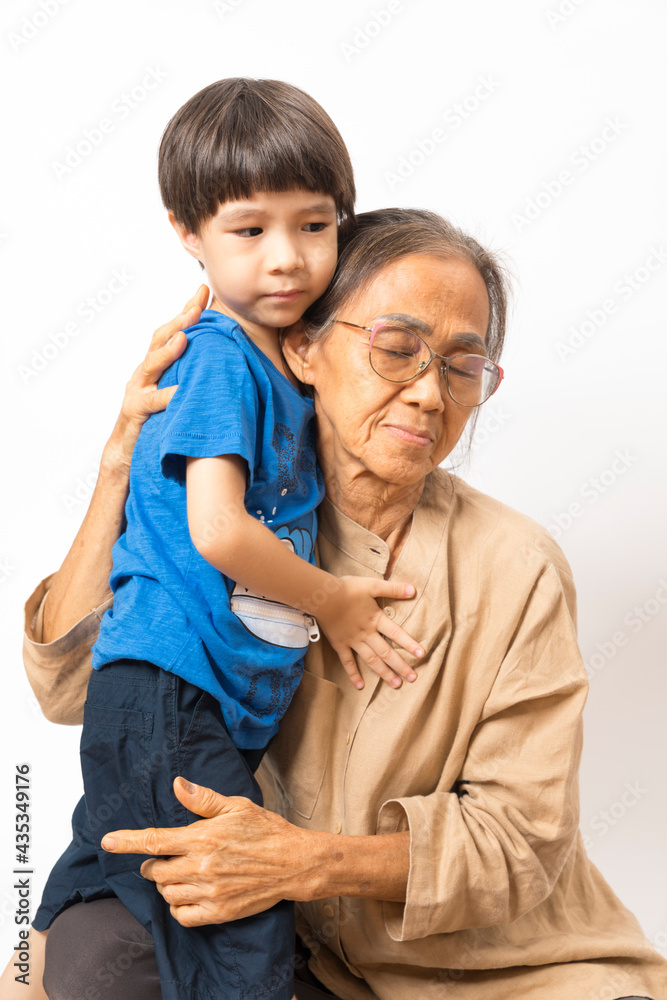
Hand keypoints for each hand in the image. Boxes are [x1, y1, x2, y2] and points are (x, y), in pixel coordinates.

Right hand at [101, 285, 208, 473]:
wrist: (127, 451)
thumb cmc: (156, 419)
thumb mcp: (176, 391)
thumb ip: (192, 373)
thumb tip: (224, 357)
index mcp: (158, 365)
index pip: (173, 330)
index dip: (187, 309)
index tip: (204, 289)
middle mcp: (146, 372)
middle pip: (160, 339)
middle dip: (179, 321)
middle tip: (196, 306)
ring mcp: (138, 390)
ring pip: (151, 365)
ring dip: (168, 350)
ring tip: (185, 337)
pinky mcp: (135, 412)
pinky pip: (151, 403)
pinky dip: (164, 396)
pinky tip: (178, 392)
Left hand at [101, 777, 315, 926]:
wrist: (293, 863)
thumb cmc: (266, 830)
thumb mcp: (236, 806)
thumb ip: (203, 799)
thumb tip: (177, 784)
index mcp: (202, 837)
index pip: (154, 840)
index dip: (127, 841)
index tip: (107, 840)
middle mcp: (201, 867)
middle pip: (155, 871)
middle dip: (153, 864)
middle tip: (166, 857)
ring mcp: (209, 892)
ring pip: (166, 893)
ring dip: (165, 884)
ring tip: (180, 873)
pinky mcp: (218, 912)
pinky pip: (182, 915)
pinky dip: (178, 906)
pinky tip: (187, 895)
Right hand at [317, 576, 423, 689]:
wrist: (323, 596)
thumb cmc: (347, 589)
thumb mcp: (372, 585)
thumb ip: (393, 589)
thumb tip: (413, 589)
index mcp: (376, 619)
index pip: (397, 634)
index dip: (409, 643)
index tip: (421, 654)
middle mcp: (367, 633)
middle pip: (386, 652)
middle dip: (400, 666)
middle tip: (413, 678)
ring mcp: (353, 641)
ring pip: (371, 660)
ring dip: (384, 673)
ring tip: (396, 684)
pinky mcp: (340, 644)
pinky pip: (348, 662)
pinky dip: (353, 674)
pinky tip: (360, 686)